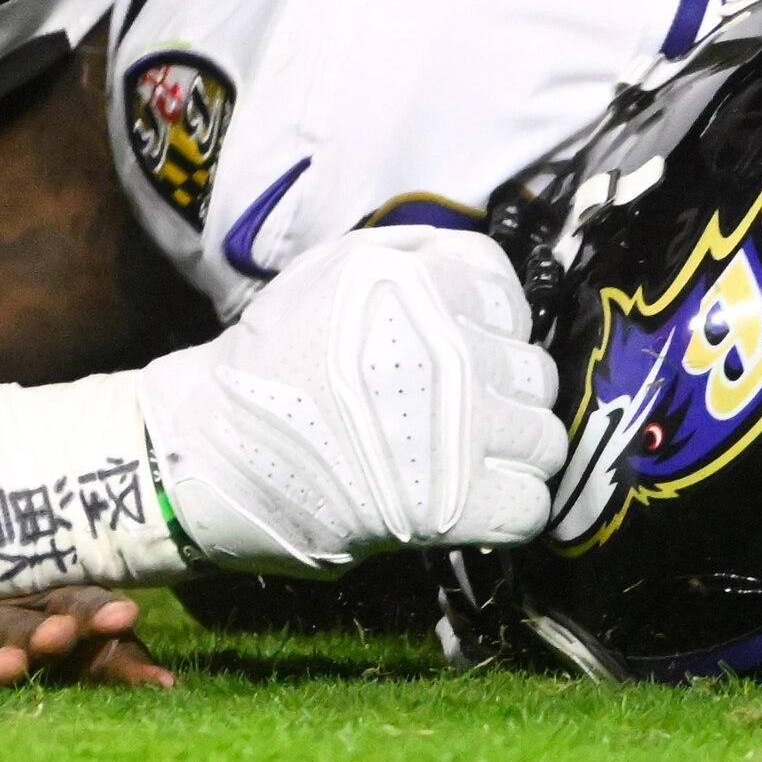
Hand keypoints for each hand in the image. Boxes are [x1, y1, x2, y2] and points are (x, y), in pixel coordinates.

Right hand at [0, 586, 174, 691]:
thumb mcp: (61, 663)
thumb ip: (110, 666)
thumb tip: (170, 683)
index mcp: (37, 609)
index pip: (72, 601)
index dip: (96, 607)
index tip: (126, 615)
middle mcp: (1, 614)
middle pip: (42, 609)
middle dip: (72, 615)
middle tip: (103, 620)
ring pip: (1, 630)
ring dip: (30, 635)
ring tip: (55, 640)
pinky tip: (3, 671)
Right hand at [131, 226, 560, 575]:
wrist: (216, 453)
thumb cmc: (276, 359)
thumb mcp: (335, 268)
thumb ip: (415, 253)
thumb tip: (488, 274)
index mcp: (422, 281)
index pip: (508, 294)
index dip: (485, 324)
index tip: (453, 350)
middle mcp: (451, 347)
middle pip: (534, 370)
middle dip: (499, 390)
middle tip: (450, 410)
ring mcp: (460, 429)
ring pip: (545, 438)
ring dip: (509, 451)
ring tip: (459, 457)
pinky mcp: (459, 507)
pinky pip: (533, 505)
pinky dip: (508, 508)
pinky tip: (469, 499)